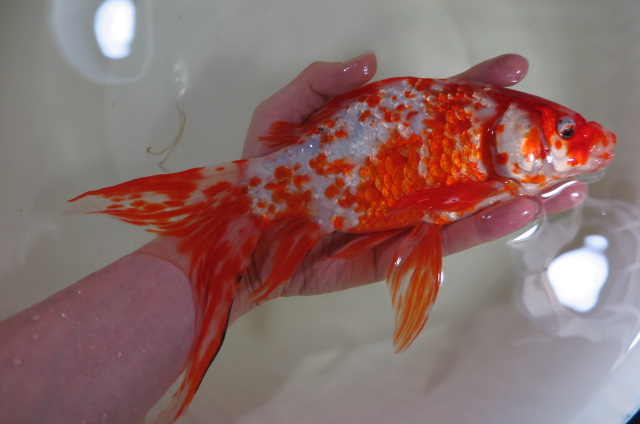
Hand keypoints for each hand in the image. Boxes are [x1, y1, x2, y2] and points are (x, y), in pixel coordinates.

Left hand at [228, 52, 585, 320]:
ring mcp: (401, 214)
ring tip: (564, 184)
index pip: (437, 109)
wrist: (241, 238)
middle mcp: (400, 176)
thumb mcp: (281, 116)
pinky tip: (517, 213)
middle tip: (556, 130)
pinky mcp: (394, 251)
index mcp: (380, 139)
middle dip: (513, 142)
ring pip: (468, 203)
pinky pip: (442, 240)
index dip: (475, 88)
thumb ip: (321, 83)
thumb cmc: (261, 175)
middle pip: (464, 155)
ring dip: (517, 194)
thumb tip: (371, 60)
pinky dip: (480, 229)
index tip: (513, 70)